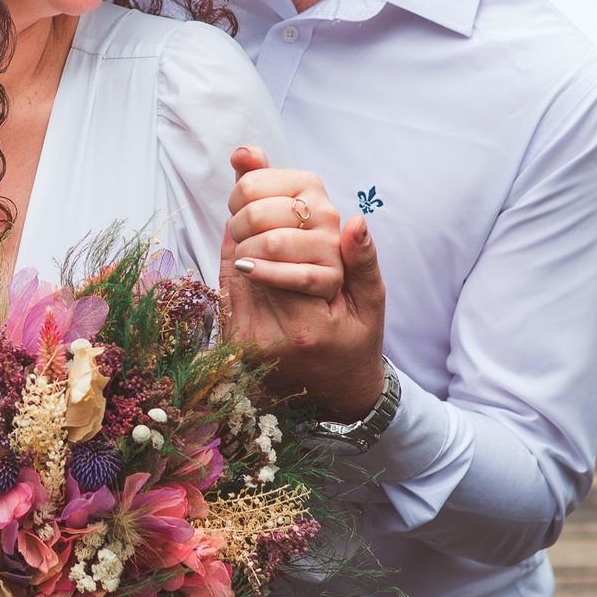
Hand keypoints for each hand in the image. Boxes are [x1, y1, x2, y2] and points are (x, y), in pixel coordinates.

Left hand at [218, 148, 389, 421]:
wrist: (332, 395)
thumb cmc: (356, 342)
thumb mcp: (371, 304)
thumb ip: (364, 261)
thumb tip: (355, 220)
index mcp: (310, 325)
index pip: (279, 248)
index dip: (274, 213)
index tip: (283, 201)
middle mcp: (271, 335)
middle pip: (248, 253)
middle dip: (250, 218)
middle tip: (255, 203)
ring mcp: (245, 341)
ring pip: (231, 266)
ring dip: (239, 236)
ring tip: (250, 222)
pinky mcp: (231, 341)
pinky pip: (224, 285)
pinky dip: (232, 258)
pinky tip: (245, 249)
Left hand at [223, 146, 343, 298]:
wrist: (304, 274)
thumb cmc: (281, 231)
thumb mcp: (267, 199)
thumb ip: (254, 173)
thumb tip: (241, 154)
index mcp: (309, 183)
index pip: (248, 185)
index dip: (234, 203)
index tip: (240, 212)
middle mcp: (326, 210)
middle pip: (256, 215)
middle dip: (238, 231)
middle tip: (242, 238)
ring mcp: (331, 244)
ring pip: (271, 244)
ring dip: (247, 254)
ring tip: (247, 256)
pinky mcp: (331, 277)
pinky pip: (291, 275)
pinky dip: (263, 273)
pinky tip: (249, 270)